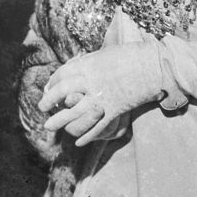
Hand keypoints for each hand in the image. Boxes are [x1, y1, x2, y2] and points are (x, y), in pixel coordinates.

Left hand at [38, 42, 166, 145]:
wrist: (154, 65)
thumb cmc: (132, 55)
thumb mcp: (106, 54)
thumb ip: (90, 62)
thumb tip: (77, 65)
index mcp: (89, 65)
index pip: (62, 75)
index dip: (52, 83)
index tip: (47, 88)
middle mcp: (92, 81)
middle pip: (62, 93)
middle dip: (49, 101)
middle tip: (42, 108)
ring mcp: (103, 97)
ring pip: (75, 113)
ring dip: (60, 121)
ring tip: (50, 126)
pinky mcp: (114, 109)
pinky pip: (97, 126)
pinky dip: (87, 136)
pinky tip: (79, 142)